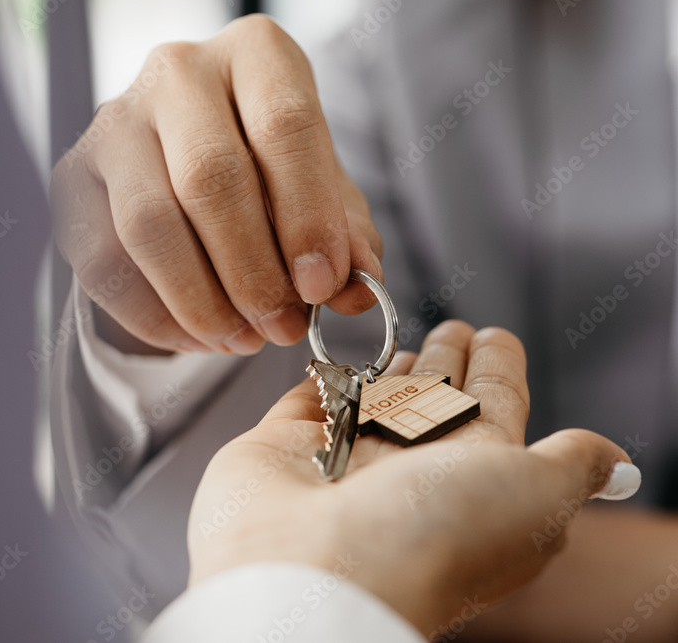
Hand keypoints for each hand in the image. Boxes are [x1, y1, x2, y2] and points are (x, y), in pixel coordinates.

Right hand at [51, 15, 382, 355]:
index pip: (284, 125)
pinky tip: (195, 337)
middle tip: (282, 327)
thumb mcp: (321, 189)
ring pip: (149, 224)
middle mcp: (178, 72)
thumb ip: (345, 235)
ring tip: (241, 339)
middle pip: (209, 177)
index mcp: (255, 55)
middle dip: (252, 272)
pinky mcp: (74, 176)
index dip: (307, 216)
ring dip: (201, 301)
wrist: (184, 158)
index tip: (322, 286)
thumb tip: (359, 290)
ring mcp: (115, 121)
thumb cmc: (267, 167)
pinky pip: (103, 262)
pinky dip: (154, 316)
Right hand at [186, 321, 639, 636]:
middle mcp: (410, 472)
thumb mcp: (534, 497)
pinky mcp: (283, 450)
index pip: (493, 407)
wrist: (317, 572)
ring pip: (374, 404)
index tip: (496, 335)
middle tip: (449, 327)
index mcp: (474, 478)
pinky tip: (331, 363)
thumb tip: (617, 462)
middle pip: (434, 402)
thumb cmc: (431, 536)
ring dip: (388, 373)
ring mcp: (344, 463)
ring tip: (398, 341)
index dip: (498, 369)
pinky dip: (320, 382)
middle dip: (444, 363)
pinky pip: (306, 402)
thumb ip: (572, 466)